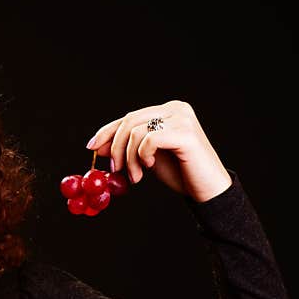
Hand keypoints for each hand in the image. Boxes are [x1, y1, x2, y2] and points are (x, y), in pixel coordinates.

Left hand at [86, 100, 231, 202]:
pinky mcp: (186, 133)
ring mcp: (182, 118)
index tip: (91, 147)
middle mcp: (176, 109)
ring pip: (136, 132)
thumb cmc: (180, 173)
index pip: (130, 117)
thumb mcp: (146, 158)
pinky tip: (150, 168)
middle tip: (115, 170)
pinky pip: (149, 140)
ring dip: (129, 158)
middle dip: (116, 148)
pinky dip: (142, 156)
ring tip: (136, 177)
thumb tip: (96, 146)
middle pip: (129, 121)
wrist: (206, 190)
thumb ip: (127, 148)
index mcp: (168, 111)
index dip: (107, 131)